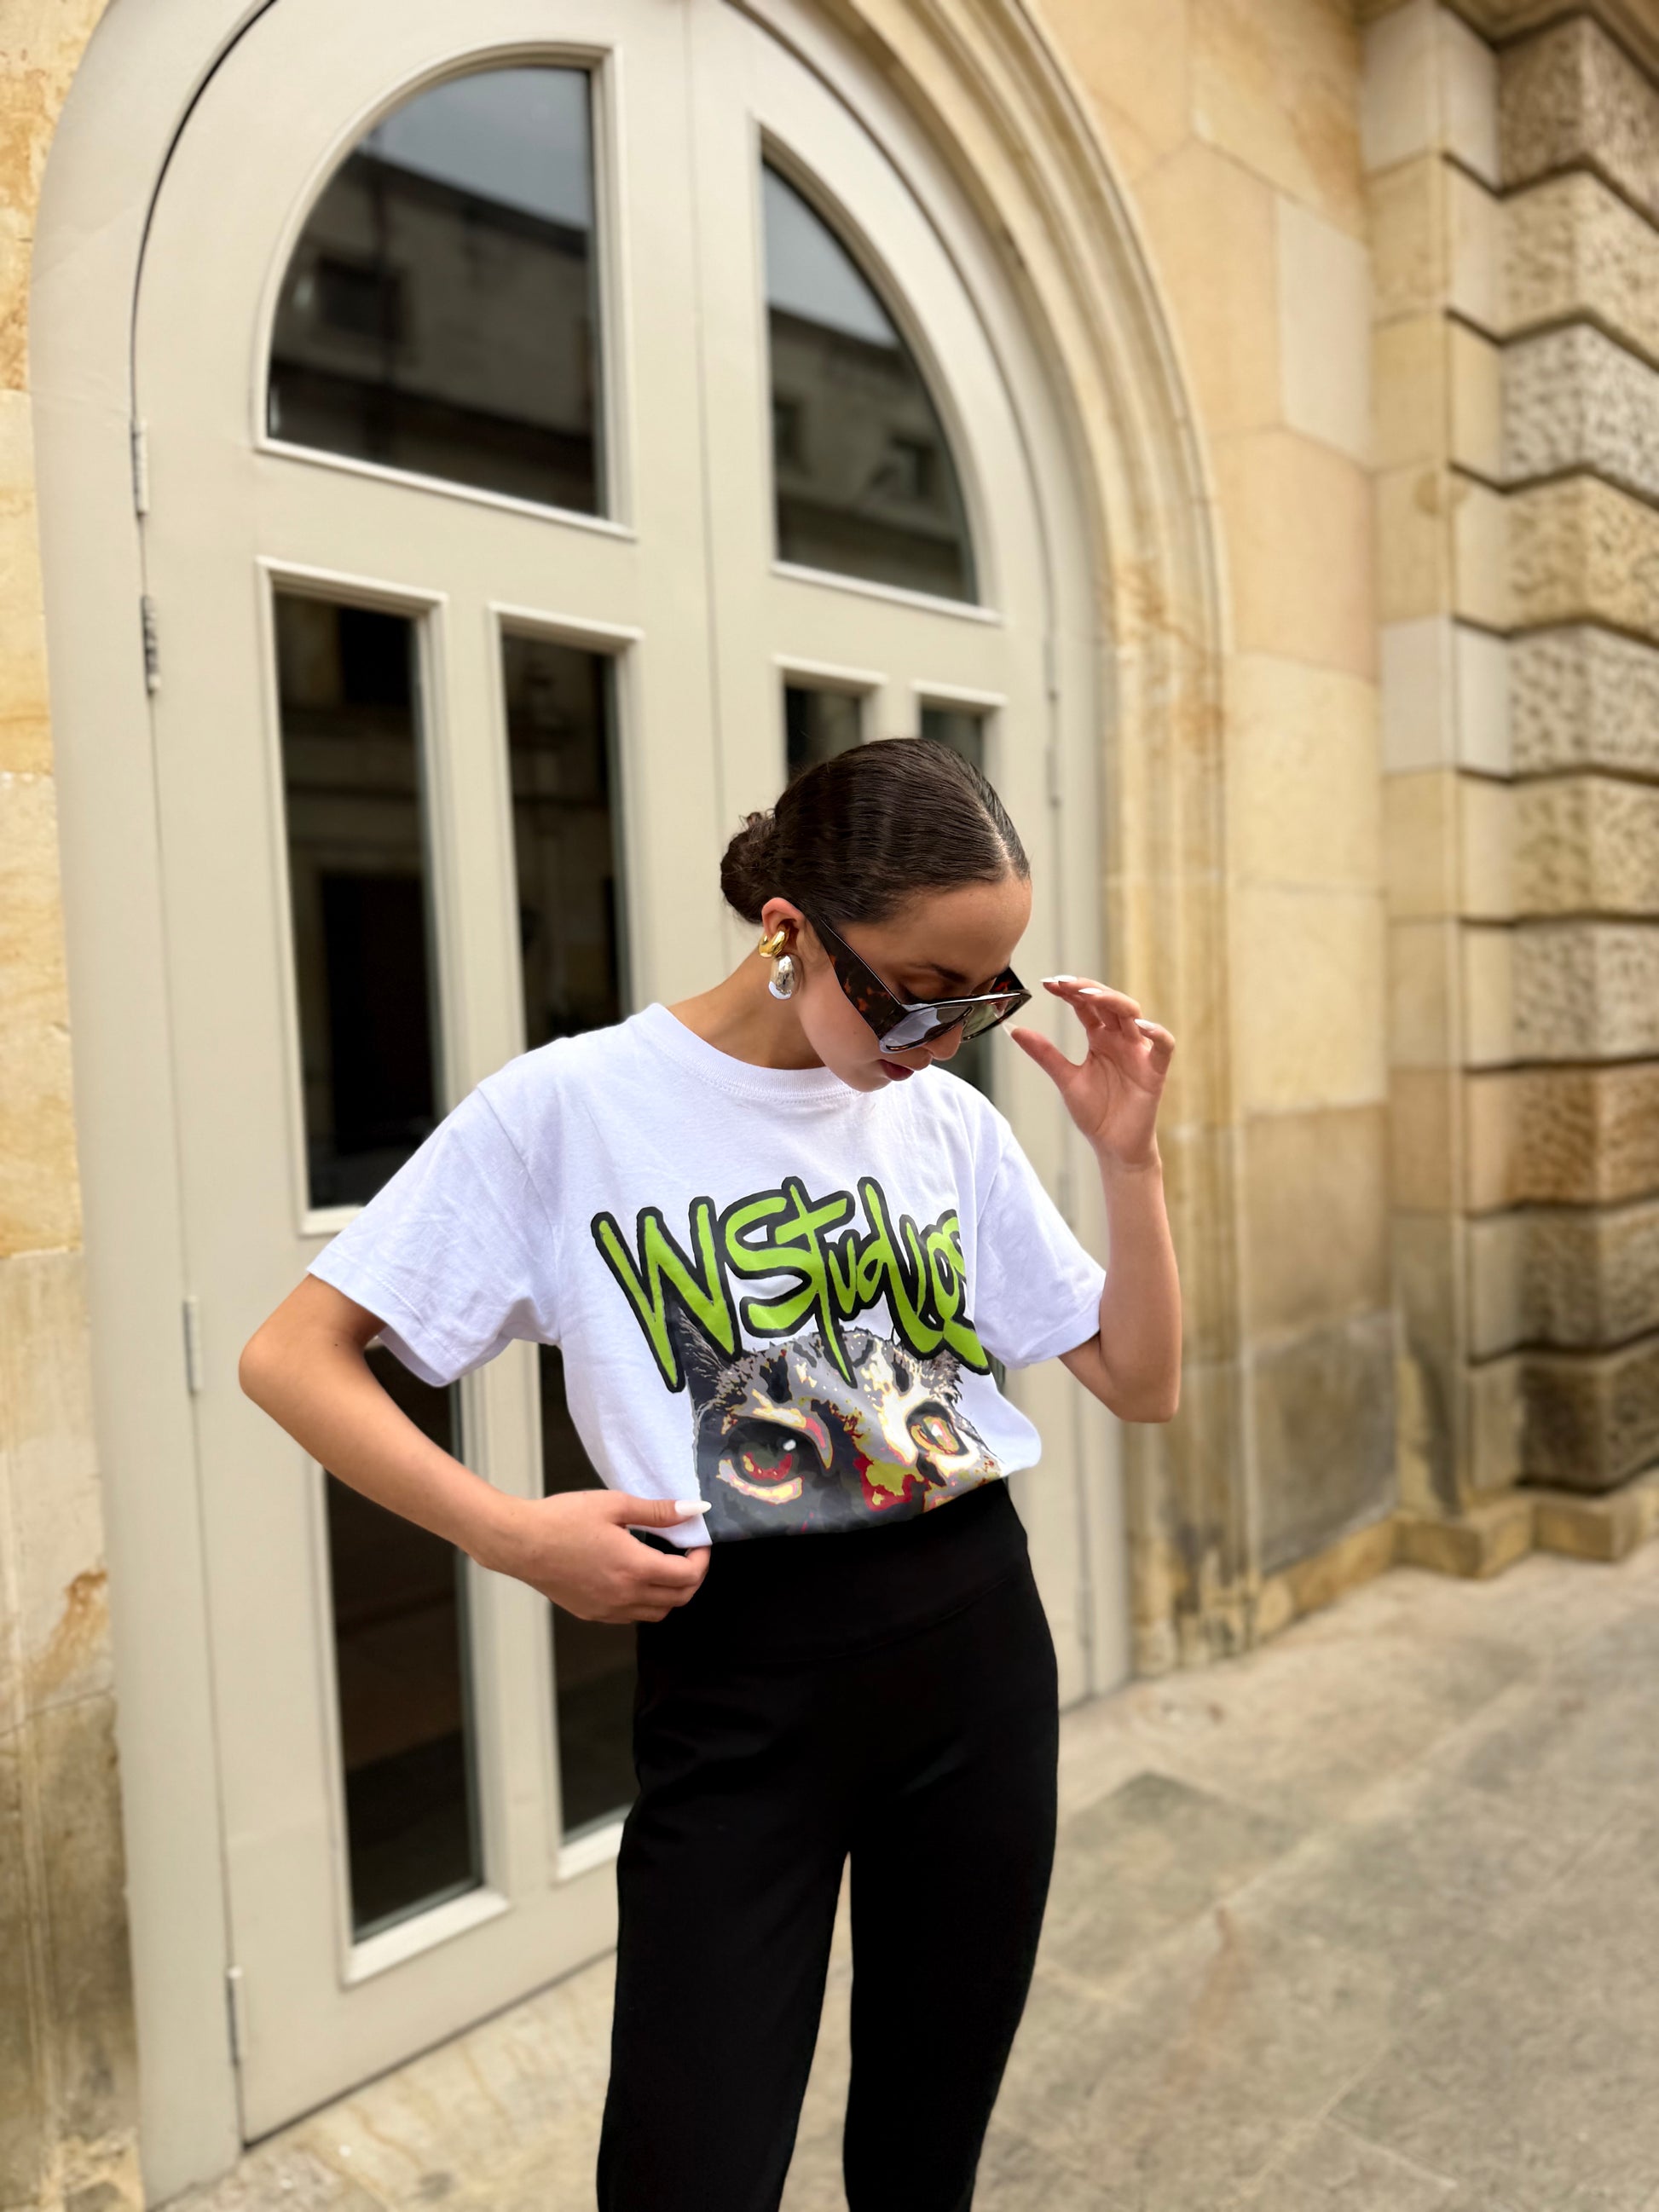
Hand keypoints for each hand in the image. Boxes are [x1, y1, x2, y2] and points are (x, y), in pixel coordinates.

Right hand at [477, 1490, 711, 1621]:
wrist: (520, 1543)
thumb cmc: (563, 1519)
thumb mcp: (614, 1505)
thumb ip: (658, 1511)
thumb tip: (693, 1509)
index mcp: (635, 1568)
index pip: (688, 1577)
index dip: (702, 1560)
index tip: (698, 1543)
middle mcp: (625, 1596)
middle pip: (678, 1599)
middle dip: (692, 1578)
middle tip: (688, 1554)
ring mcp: (607, 1610)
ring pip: (657, 1613)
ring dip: (670, 1593)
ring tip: (663, 1565)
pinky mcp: (592, 1614)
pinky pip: (631, 1616)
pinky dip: (645, 1602)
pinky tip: (634, 1577)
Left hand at [1008, 977, 1173, 1165]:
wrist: (1113, 1146)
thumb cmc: (1096, 1112)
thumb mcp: (1066, 1079)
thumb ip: (1045, 1054)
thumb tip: (1015, 1031)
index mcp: (1100, 1038)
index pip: (1086, 1005)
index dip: (1070, 991)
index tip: (1047, 983)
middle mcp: (1120, 1039)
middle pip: (1109, 1002)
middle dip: (1088, 989)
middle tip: (1064, 983)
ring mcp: (1139, 1052)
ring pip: (1133, 1015)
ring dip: (1114, 1001)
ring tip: (1091, 995)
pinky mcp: (1155, 1071)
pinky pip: (1163, 1046)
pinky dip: (1156, 1033)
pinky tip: (1140, 1026)